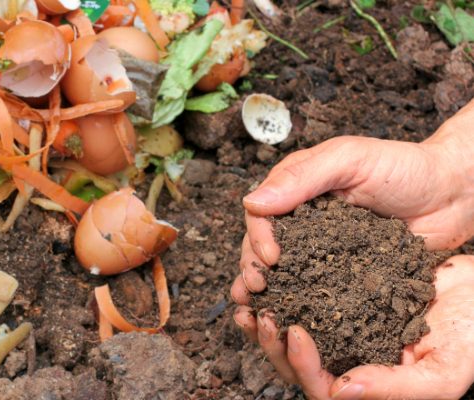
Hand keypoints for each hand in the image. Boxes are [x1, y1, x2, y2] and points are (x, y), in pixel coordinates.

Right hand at [232, 99, 473, 300]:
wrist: (453, 195)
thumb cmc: (404, 167)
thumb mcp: (349, 160)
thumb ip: (302, 177)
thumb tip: (252, 202)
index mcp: (296, 190)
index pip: (261, 214)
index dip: (258, 237)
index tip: (270, 257)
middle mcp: (302, 221)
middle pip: (263, 246)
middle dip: (253, 268)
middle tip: (257, 289)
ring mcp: (321, 249)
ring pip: (283, 272)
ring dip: (267, 291)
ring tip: (257, 311)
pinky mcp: (342, 274)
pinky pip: (315, 290)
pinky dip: (299, 305)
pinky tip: (289, 320)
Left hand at [233, 255, 473, 399]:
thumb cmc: (472, 336)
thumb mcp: (444, 372)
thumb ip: (395, 388)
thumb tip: (340, 392)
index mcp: (368, 385)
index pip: (322, 388)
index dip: (303, 366)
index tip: (294, 332)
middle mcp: (349, 361)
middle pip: (296, 365)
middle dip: (272, 344)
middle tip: (262, 314)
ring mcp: (342, 331)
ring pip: (293, 334)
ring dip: (268, 320)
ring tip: (251, 298)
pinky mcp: (340, 300)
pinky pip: (304, 300)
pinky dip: (285, 290)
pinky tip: (272, 274)